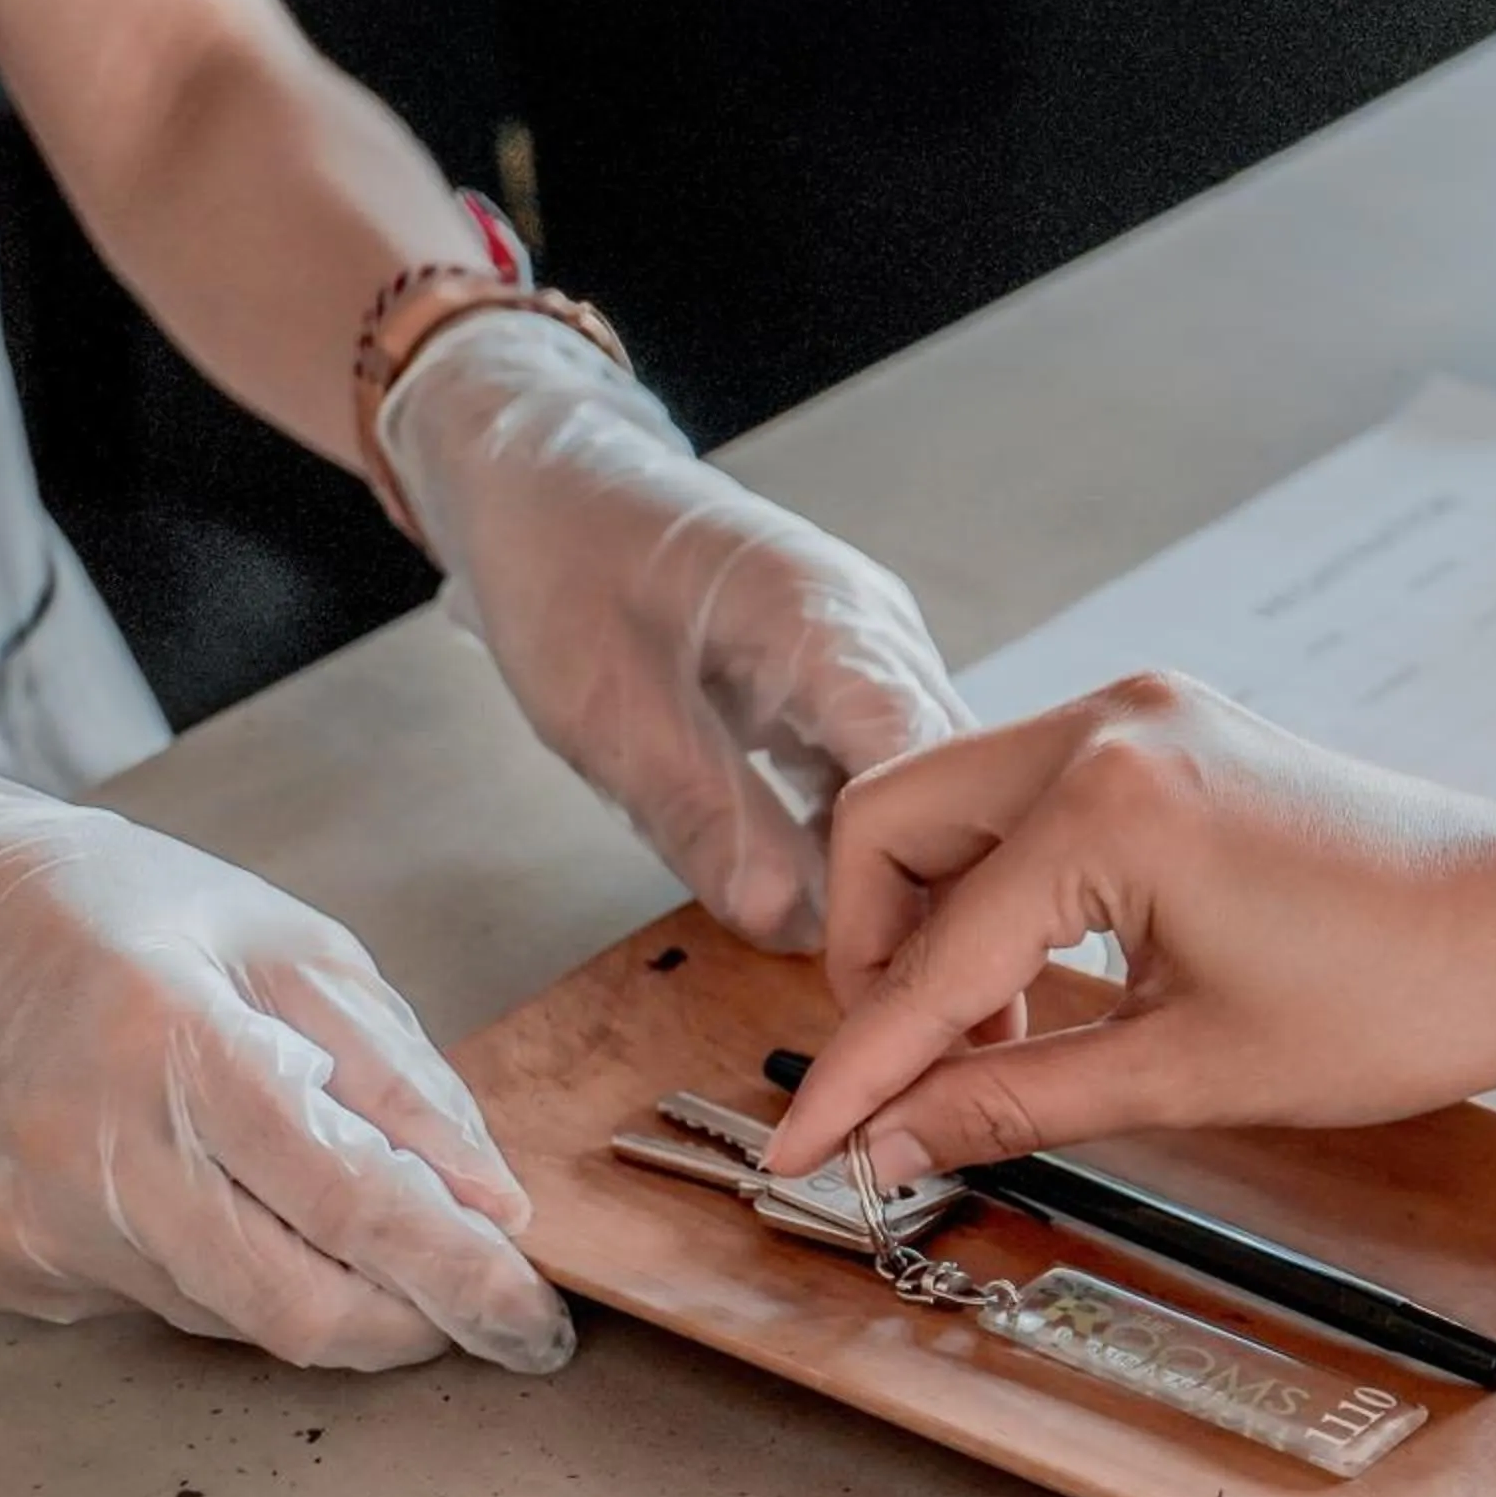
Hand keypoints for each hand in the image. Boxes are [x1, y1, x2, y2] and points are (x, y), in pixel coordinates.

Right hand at [0, 726, 569, 1373]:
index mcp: (174, 1044)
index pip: (356, 1205)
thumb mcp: (289, 947)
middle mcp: (87, 1151)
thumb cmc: (119, 913)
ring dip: (321, 1288)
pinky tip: (201, 1189)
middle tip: (486, 1314)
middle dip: (416, 1325)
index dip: (464, 1278)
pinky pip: (160, 1306)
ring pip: (238, 1318)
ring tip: (329, 1205)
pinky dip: (223, 1270)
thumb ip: (401, 1079)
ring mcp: (31, 1224)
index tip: (537, 1323)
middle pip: (300, 1309)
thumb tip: (495, 1204)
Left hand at [381, 311, 973, 950]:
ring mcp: (867, 656)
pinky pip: (882, 779)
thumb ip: (699, 813)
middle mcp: (876, 635)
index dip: (930, 888)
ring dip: (914, 887)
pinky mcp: (839, 683)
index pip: (929, 772)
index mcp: (830, 622)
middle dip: (942, 905)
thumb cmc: (557, 556)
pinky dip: (872, 854)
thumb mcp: (602, 704)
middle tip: (934, 1026)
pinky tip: (855, 924)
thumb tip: (790, 925)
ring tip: (901, 992)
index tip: (909, 987)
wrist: (536, 469)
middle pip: (959, 791)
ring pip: (932, 794)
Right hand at [765, 671, 1495, 1184]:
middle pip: (891, 826)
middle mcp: (1105, 727)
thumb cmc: (1398, 1001)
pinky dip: (1006, 890)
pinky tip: (1046, 984)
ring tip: (997, 1046)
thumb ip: (1016, 1101)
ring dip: (940, 924)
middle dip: (875, 956)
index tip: (800, 1149)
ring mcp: (1139, 716)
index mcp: (1106, 805)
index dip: (856, 1068)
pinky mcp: (1170, 733)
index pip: (929, 956)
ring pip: (952, 803)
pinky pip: (1027, 800)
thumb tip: (890, 1143)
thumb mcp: (1191, 1072)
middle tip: (912, 1071)